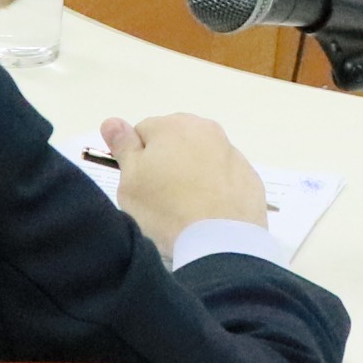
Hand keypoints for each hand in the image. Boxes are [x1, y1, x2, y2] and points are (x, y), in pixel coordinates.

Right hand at [105, 111, 265, 254]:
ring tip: (186, 208)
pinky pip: (224, 179)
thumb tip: (112, 121)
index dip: (136, 159)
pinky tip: (208, 213)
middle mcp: (207, 130)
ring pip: (202, 159)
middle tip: (160, 197)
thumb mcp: (131, 180)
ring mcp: (233, 155)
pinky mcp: (250, 179)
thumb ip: (122, 147)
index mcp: (173, 126)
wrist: (220, 241)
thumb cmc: (165, 208)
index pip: (143, 133)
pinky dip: (215, 190)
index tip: (139, 184)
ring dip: (192, 174)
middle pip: (175, 141)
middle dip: (166, 161)